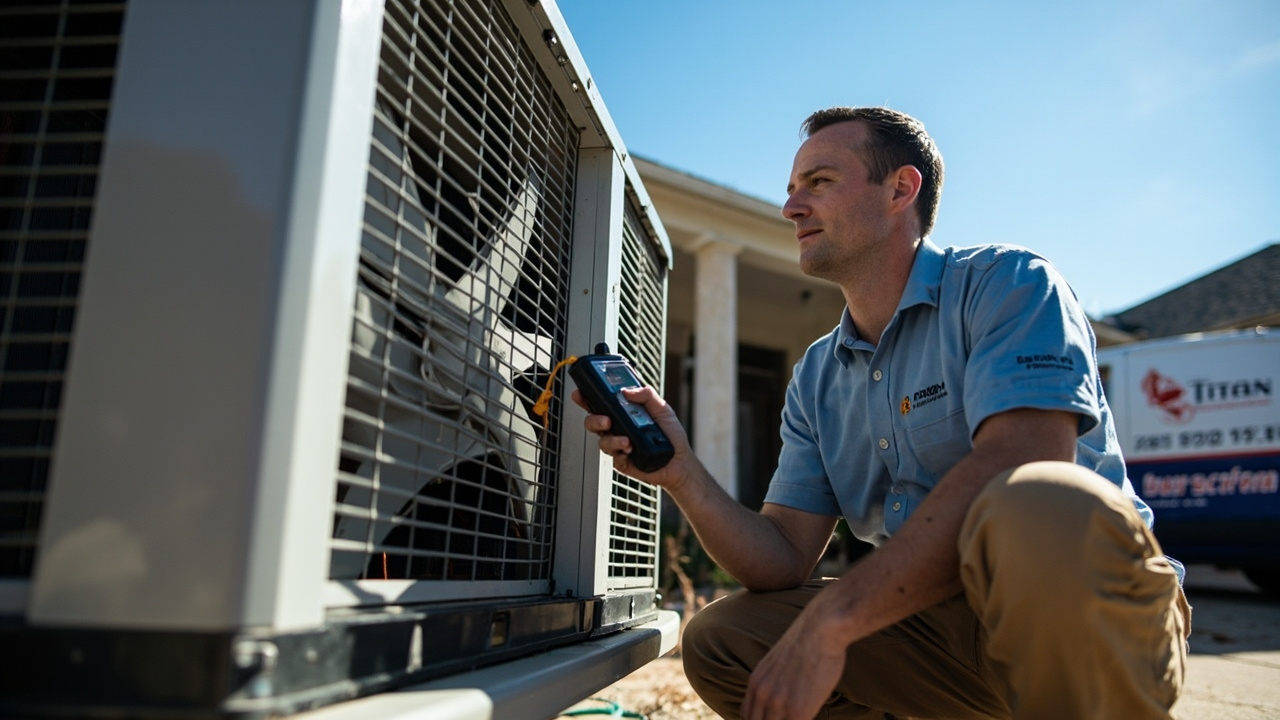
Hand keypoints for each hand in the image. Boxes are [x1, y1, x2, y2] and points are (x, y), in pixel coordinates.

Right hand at [572, 386, 690, 487]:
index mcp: (623, 412)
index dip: (586, 397)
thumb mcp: (662, 408)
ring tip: (627, 441)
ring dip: (611, 439)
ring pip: (601, 439)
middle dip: (594, 418)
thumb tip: (626, 391)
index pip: (600, 402)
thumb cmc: (671, 433)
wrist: (680, 460)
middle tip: (606, 419)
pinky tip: (630, 449)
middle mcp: (616, 427)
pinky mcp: (621, 460)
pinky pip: (612, 455)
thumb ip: (646, 395)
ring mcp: (617, 444)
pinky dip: (619, 451)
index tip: (579, 392)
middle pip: (593, 420)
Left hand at [741, 607, 847, 719]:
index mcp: (755, 683)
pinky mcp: (798, 711)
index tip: (775, 718)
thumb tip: (781, 695)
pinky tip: (809, 715)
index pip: (747, 716)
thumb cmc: (807, 643)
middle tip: (788, 718)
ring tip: (799, 717)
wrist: (821, 629)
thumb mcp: (778, 662)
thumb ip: (773, 681)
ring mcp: (779, 703)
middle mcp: (762, 694)